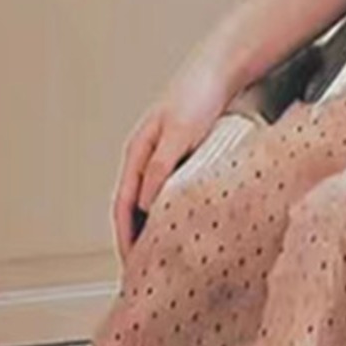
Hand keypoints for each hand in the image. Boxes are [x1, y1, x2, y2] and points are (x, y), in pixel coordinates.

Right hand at [110, 50, 239, 265]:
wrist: (222, 70)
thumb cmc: (200, 95)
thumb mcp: (179, 134)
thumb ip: (161, 168)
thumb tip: (145, 206)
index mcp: (137, 154)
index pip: (123, 208)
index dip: (126, 240)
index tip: (132, 268)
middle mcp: (147, 159)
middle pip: (134, 211)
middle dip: (137, 243)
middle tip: (146, 276)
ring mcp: (165, 160)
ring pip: (153, 205)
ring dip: (156, 232)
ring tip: (165, 261)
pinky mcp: (185, 159)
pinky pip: (173, 196)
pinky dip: (174, 217)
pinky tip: (188, 231)